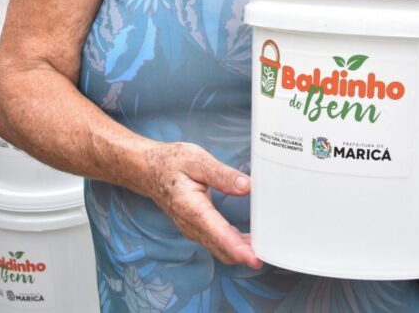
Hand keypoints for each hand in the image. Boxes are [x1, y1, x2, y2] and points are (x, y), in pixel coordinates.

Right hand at [142, 142, 261, 268]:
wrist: (148, 170)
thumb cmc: (171, 163)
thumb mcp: (197, 160)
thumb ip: (223, 175)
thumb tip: (247, 186)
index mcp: (191, 207)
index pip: (217, 233)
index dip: (236, 248)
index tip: (253, 257)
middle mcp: (191, 224)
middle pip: (221, 248)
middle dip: (244, 255)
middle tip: (269, 254)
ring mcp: (193, 229)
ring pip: (220, 248)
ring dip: (241, 252)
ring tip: (265, 248)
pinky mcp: (197, 228)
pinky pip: (217, 242)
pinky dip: (234, 245)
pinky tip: (249, 239)